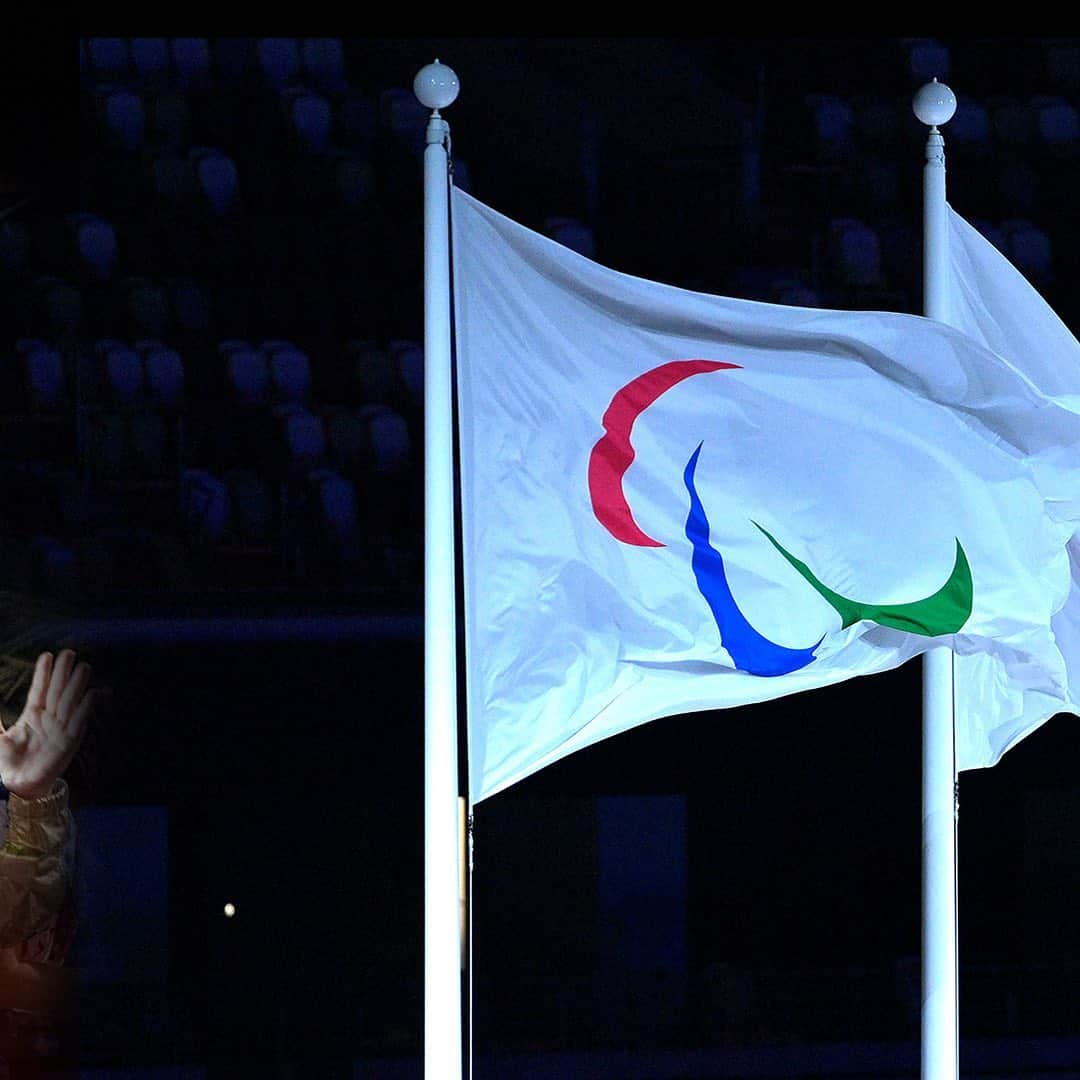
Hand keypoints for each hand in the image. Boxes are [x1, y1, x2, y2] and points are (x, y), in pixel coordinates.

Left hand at [0, 650, 99, 799]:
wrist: (18, 786)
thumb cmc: (8, 763)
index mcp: (32, 716)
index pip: (40, 690)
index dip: (43, 673)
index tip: (47, 655)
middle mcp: (48, 719)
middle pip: (57, 690)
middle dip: (63, 672)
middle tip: (69, 652)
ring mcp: (60, 729)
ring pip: (70, 701)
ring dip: (77, 684)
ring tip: (83, 666)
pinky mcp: (69, 742)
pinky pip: (79, 722)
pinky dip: (84, 708)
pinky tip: (91, 693)